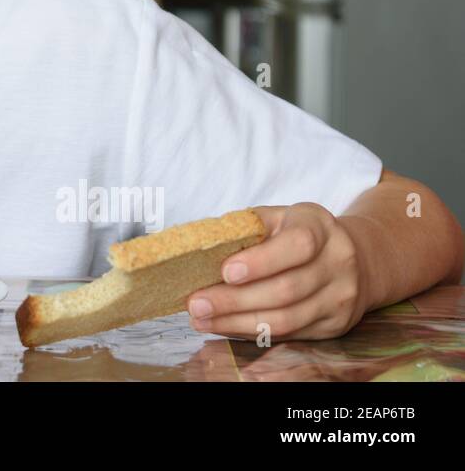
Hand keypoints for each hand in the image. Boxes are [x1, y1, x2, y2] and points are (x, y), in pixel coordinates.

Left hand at [185, 203, 368, 341]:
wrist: (354, 258)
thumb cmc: (298, 233)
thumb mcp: (278, 218)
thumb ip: (247, 227)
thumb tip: (201, 247)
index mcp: (319, 226)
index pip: (298, 245)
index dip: (261, 261)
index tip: (226, 272)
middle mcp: (338, 262)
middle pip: (286, 290)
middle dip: (235, 300)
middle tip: (196, 303)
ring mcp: (340, 297)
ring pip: (286, 319)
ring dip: (237, 322)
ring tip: (202, 319)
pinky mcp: (335, 325)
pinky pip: (289, 334)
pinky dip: (252, 332)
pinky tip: (225, 326)